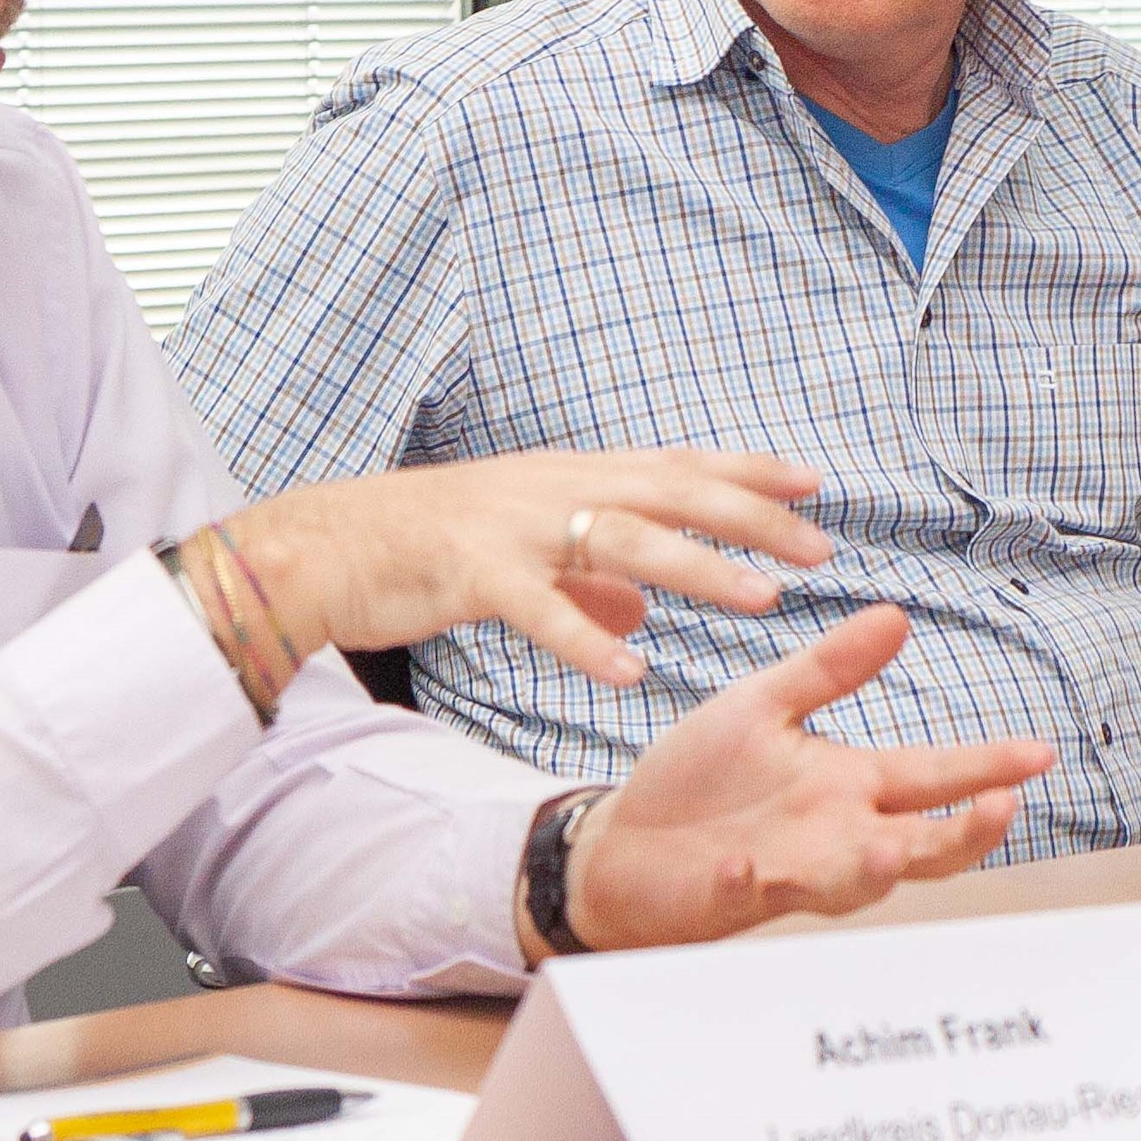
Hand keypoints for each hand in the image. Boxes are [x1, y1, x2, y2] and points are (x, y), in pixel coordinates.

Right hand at [228, 449, 833, 688]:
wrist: (322, 546)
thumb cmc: (422, 549)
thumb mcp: (520, 553)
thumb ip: (587, 582)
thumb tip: (642, 613)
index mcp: (568, 479)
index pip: (676, 465)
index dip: (746, 470)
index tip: (814, 483)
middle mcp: (553, 489)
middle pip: (671, 492)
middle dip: (751, 518)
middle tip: (818, 549)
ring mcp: (514, 528)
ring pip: (623, 540)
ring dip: (698, 570)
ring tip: (760, 601)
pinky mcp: (471, 573)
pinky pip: (540, 612)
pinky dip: (588, 642)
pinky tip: (632, 675)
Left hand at [544, 605, 1053, 953]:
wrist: (623, 844)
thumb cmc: (704, 779)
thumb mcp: (766, 706)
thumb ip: (830, 670)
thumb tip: (896, 615)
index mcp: (848, 786)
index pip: (932, 777)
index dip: (986, 768)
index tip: (1039, 753)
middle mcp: (834, 835)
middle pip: (922, 846)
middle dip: (963, 832)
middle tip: (1000, 808)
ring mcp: (787, 870)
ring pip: (850, 884)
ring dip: (870, 867)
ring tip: (888, 846)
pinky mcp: (728, 894)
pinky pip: (748, 892)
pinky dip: (750, 881)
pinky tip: (746, 865)